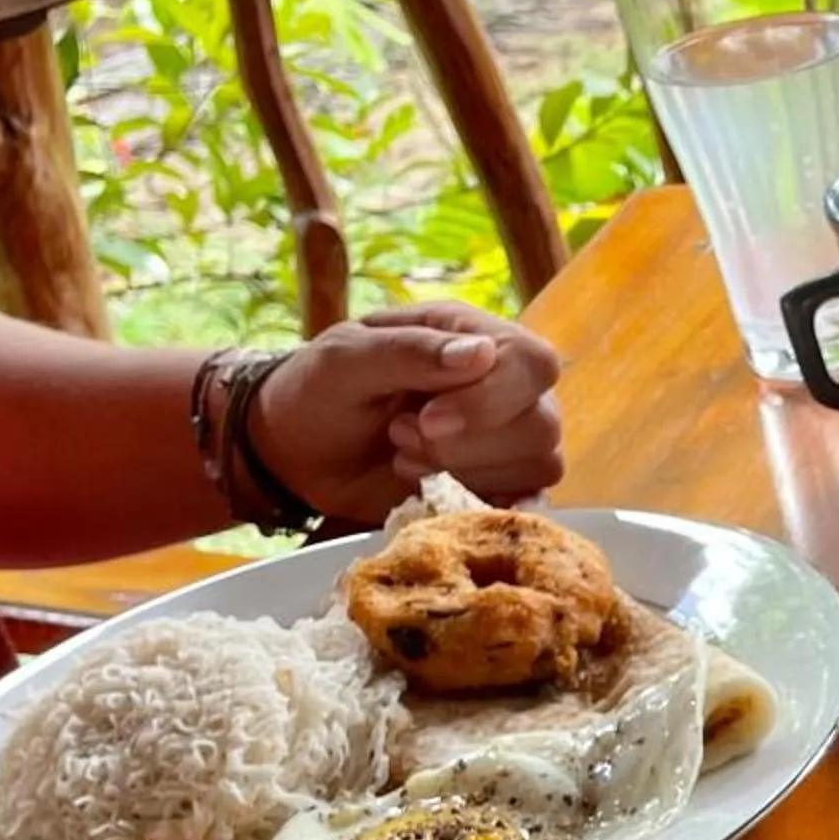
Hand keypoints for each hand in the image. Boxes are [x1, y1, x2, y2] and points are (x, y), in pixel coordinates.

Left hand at [251, 303, 564, 523]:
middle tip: (401, 437)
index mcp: (472, 336)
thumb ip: (410, 352)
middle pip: (541, 424)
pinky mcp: (499, 484)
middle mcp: (505, 385)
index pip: (531, 363)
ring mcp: (508, 439)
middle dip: (467, 445)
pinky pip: (528, 502)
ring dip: (465, 473)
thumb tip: (481, 354)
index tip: (427, 420)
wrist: (297, 454)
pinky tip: (440, 493)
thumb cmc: (319, 392)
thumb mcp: (345, 359)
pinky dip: (485, 503)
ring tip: (406, 459)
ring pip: (538, 466)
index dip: (491, 399)